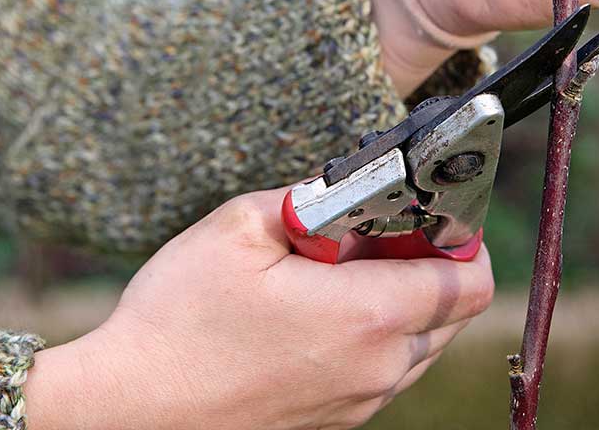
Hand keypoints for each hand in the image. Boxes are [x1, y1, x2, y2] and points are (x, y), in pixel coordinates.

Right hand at [24, 188, 493, 429]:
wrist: (129, 408)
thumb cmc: (178, 319)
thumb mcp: (239, 228)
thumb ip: (311, 199)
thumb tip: (351, 192)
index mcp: (368, 317)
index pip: (470, 280)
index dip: (461, 237)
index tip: (425, 213)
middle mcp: (377, 369)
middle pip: (452, 313)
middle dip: (430, 264)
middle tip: (375, 232)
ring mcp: (358, 403)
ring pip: (420, 345)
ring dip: (402, 302)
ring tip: (338, 270)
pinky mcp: (335, 421)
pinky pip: (384, 371)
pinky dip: (373, 335)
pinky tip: (316, 309)